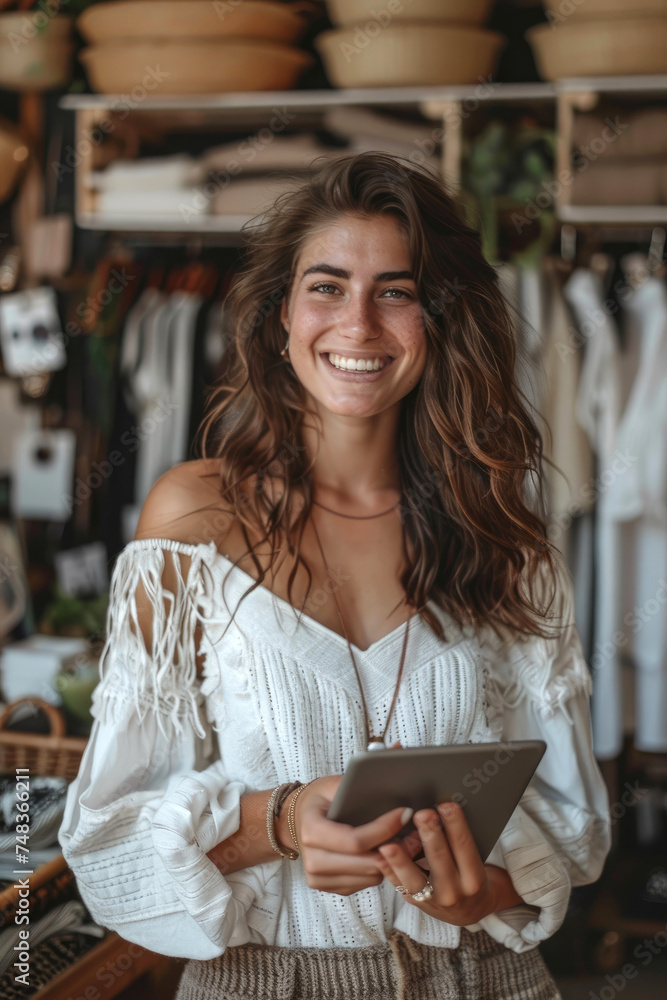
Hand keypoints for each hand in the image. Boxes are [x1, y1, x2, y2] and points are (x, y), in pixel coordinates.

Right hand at [278, 775, 416, 896]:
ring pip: (370, 877)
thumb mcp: (335, 782)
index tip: (405, 813)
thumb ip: (364, 771)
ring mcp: (319, 878)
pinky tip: (387, 851)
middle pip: (367, 863)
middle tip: (417, 829)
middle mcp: (313, 860)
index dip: (385, 829)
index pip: (355, 840)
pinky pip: (365, 884)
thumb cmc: (319, 799)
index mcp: (312, 831)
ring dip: (392, 860)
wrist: (294, 821)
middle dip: (397, 847)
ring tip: (406, 839)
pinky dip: (380, 869)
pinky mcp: (330, 888)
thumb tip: (398, 749)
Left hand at [376, 801, 522, 924]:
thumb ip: (460, 842)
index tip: (447, 806)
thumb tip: (442, 809)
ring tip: (391, 844)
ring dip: (401, 860)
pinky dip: (388, 871)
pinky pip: (398, 885)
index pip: (464, 846)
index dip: (456, 825)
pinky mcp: (414, 901)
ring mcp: (433, 900)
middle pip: (440, 859)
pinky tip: (379, 857)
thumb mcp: (475, 862)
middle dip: (430, 835)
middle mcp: (454, 891)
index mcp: (473, 878)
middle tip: (423, 815)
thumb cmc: (471, 878)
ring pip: (414, 878)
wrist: (468, 913)